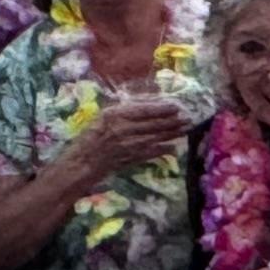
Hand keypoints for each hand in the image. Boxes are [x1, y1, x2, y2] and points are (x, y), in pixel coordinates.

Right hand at [65, 97, 191, 184]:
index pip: (143, 110)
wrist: (81, 163)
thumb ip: (121, 112)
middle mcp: (122, 130)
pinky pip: (150, 153)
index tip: (176, 106)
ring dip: (171, 134)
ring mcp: (127, 146)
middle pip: (152, 124)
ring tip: (184, 129)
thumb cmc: (89, 138)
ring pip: (155, 138)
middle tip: (187, 118)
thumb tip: (145, 106)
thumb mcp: (102, 117)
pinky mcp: (130, 159)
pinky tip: (173, 147)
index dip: (161, 108)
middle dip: (172, 121)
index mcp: (114, 116)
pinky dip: (162, 150)